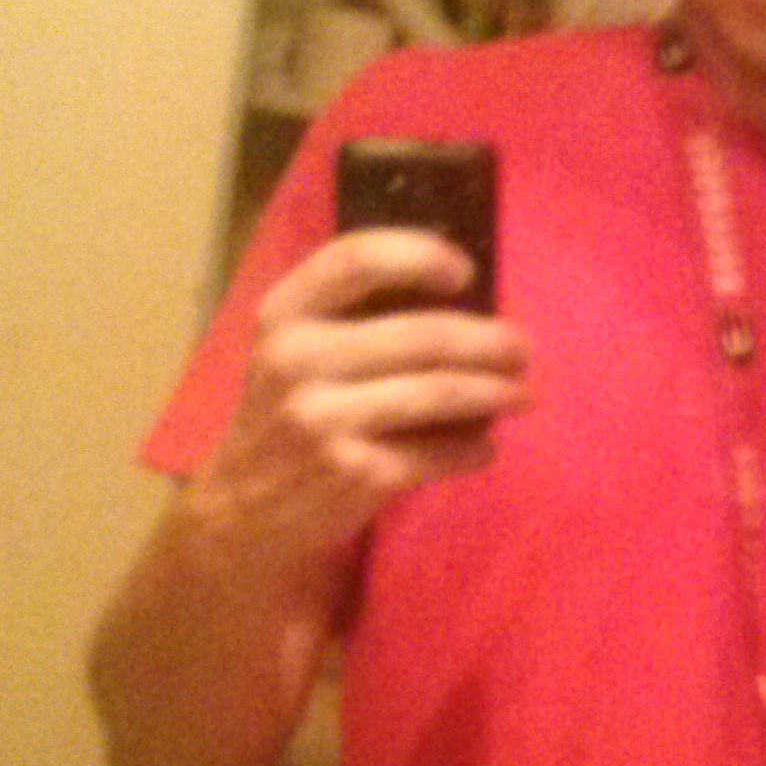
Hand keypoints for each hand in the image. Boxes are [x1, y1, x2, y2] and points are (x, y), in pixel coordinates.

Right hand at [193, 226, 531, 567]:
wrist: (243, 509)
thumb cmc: (285, 413)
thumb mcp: (291, 351)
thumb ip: (348, 316)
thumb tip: (459, 294)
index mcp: (283, 315)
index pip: (356, 259)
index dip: (420, 256)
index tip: (464, 271)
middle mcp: (298, 360)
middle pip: (422, 335)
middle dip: (488, 341)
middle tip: (521, 349)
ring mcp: (325, 420)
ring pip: (441, 393)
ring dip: (495, 393)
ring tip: (522, 394)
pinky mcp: (355, 473)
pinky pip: (437, 452)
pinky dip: (473, 450)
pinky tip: (486, 449)